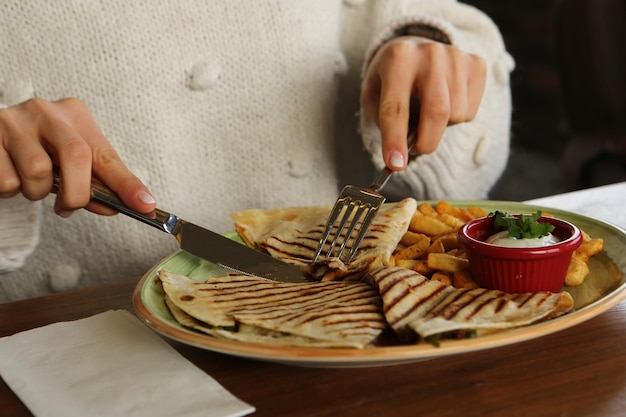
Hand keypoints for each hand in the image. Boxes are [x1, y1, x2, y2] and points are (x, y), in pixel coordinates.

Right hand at [0, 98, 155, 215]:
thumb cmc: (38, 148)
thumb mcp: (69, 160)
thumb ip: (93, 182)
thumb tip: (113, 208)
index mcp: (75, 115)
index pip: (106, 155)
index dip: (127, 184)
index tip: (145, 205)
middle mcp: (46, 112)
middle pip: (75, 157)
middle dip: (76, 193)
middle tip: (69, 207)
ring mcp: (14, 121)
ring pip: (37, 172)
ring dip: (37, 192)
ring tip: (31, 184)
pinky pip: (7, 180)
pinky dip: (10, 190)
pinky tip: (9, 175)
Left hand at [361, 36, 486, 169]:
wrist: (415, 47)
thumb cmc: (390, 78)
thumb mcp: (373, 95)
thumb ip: (384, 123)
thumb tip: (401, 155)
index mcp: (397, 58)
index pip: (396, 107)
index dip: (395, 140)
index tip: (396, 164)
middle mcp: (429, 53)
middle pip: (436, 113)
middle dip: (426, 142)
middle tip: (416, 149)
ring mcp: (456, 57)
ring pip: (456, 115)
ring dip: (440, 127)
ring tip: (427, 112)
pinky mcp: (476, 64)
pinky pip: (470, 111)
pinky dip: (456, 117)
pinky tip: (445, 101)